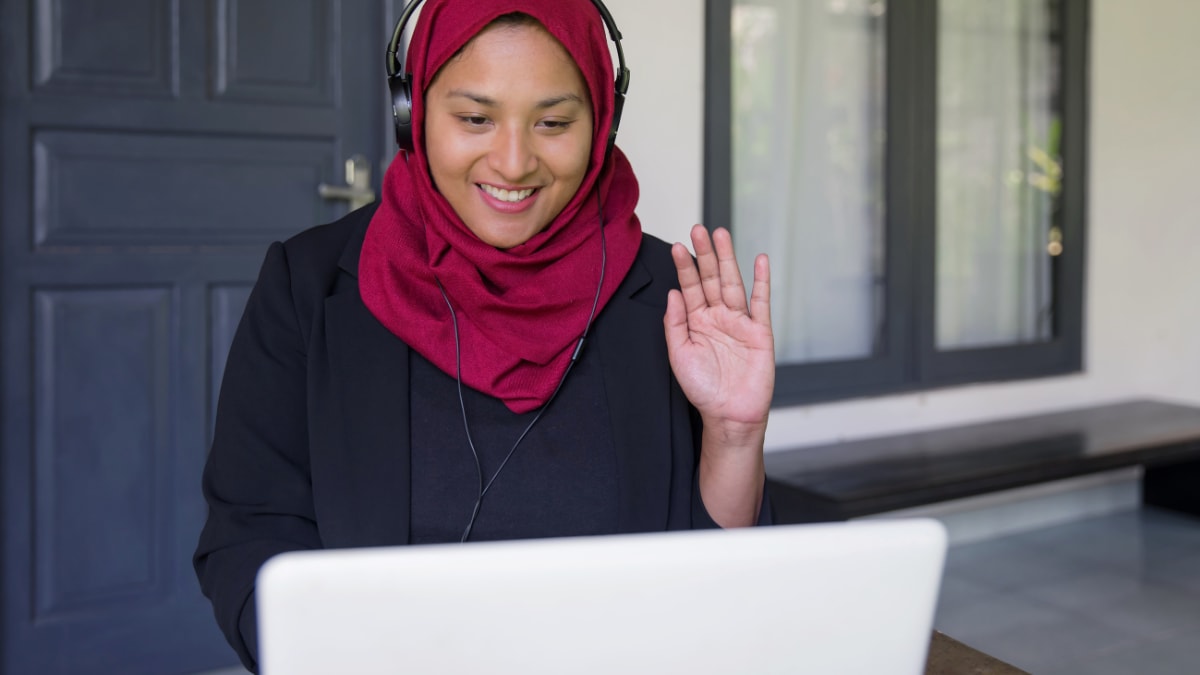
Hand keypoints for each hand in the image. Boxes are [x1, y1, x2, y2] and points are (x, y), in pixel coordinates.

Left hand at [664, 225, 773, 443]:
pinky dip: (761, 281)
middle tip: (699, 230)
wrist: (729, 414)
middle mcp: (717, 317)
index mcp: (696, 322)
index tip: (677, 246)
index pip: (689, 288)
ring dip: (727, 259)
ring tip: (721, 235)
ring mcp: (739, 322)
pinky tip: (759, 260)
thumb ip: (675, 323)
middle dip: (704, 254)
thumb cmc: (703, 389)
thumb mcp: (679, 355)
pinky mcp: (760, 331)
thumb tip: (673, 293)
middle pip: (711, 278)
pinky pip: (761, 301)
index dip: (683, 267)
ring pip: (733, 283)